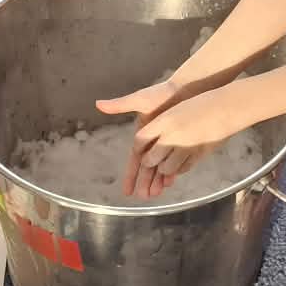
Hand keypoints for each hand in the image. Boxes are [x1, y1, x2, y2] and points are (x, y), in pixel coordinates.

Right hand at [95, 81, 243, 199]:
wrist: (186, 88)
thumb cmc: (162, 93)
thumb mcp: (140, 100)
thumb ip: (121, 105)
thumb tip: (98, 104)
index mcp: (143, 135)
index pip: (135, 160)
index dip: (130, 176)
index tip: (126, 192)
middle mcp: (154, 141)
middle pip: (148, 167)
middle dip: (145, 183)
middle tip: (144, 197)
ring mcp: (168, 142)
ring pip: (162, 166)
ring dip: (159, 180)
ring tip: (158, 194)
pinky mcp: (182, 140)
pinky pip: (177, 159)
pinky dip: (174, 170)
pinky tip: (173, 180)